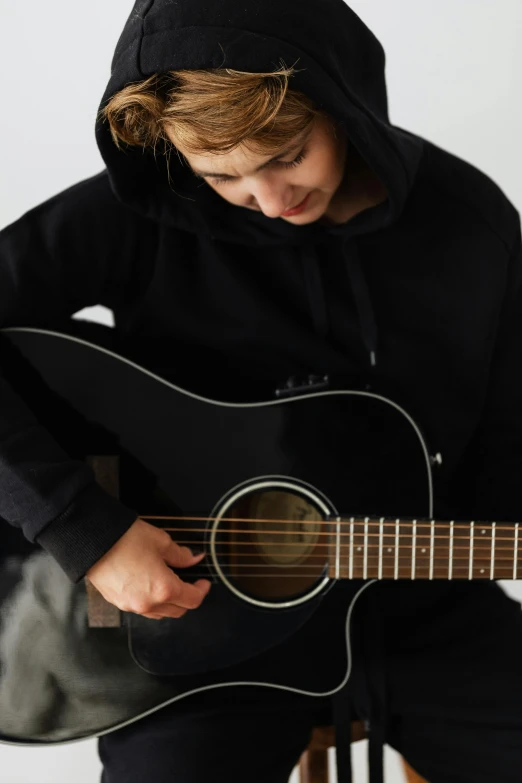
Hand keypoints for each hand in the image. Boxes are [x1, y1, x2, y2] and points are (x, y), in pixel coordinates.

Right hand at [85, 518, 210, 619]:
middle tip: (189, 582)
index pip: (192, 600)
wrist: (93, 541)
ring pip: (159, 613)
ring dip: (169, 603)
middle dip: (187, 598)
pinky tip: (150, 585)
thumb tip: (194, 558)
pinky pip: (141, 609)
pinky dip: (151, 601)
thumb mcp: (161, 542)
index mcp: (163, 589)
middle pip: (177, 611)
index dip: (202, 591)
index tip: (204, 582)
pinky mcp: (118, 603)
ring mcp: (131, 606)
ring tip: (169, 583)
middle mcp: (148, 603)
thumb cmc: (126, 539)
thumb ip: (180, 554)